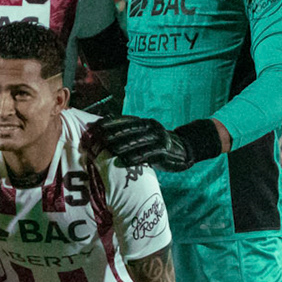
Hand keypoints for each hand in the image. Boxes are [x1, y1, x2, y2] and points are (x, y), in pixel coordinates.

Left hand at [85, 115, 221, 171]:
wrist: (184, 151)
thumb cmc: (157, 144)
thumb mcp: (145, 136)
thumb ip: (129, 132)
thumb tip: (106, 124)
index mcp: (145, 123)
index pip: (127, 120)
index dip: (112, 122)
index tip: (98, 125)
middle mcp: (152, 127)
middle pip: (132, 129)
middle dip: (116, 133)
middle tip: (101, 138)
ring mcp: (159, 138)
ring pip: (140, 141)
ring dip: (125, 145)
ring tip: (112, 150)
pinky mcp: (165, 151)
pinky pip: (149, 154)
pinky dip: (136, 157)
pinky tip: (126, 161)